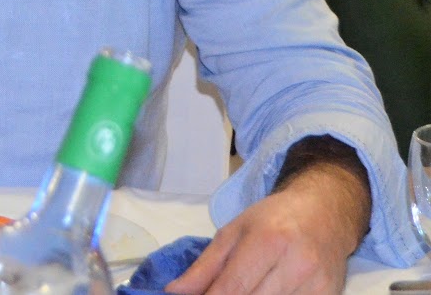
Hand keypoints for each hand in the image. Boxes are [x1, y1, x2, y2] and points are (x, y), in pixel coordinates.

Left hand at [164, 161, 367, 294]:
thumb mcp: (233, 232)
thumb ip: (204, 266)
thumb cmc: (272, 220)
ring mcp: (318, 285)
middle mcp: (298, 265)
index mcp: (268, 241)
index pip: (234, 287)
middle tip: (215, 294)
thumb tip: (175, 291)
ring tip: (241, 289)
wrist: (325, 214)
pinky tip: (264, 292)